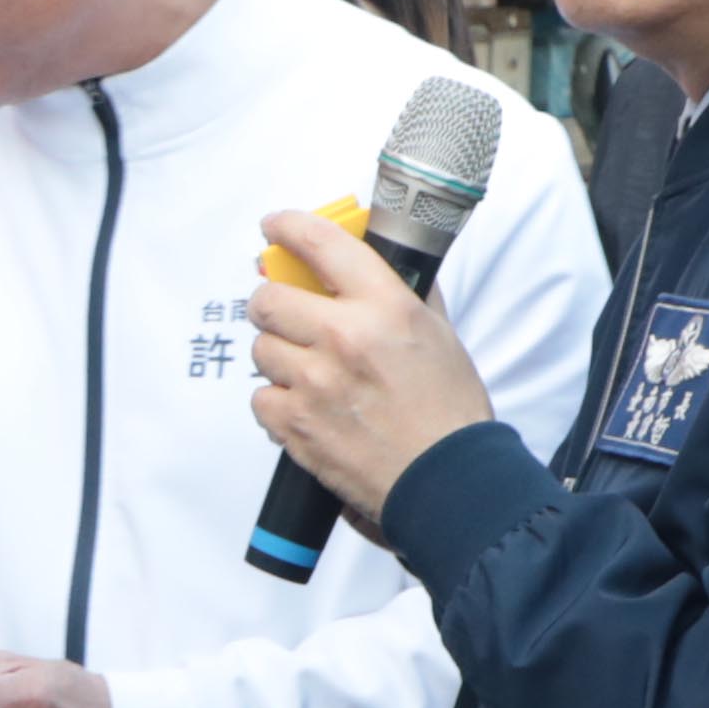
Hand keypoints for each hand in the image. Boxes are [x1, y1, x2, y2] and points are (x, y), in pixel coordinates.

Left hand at [240, 203, 496, 527]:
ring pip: (261, 348)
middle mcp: (343, 337)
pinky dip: (277, 401)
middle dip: (272, 302)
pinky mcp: (295, 425)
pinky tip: (307, 407)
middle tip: (286, 313)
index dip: (288, 227)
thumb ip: (402, 293)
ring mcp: (314, 383)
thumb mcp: (439, 334)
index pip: (321, 243)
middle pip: (268, 298)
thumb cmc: (448, 412)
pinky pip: (260, 397)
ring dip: (278, 355)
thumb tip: (376, 261)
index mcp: (384, 306)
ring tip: (309, 371)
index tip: (275, 226)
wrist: (445, 481)